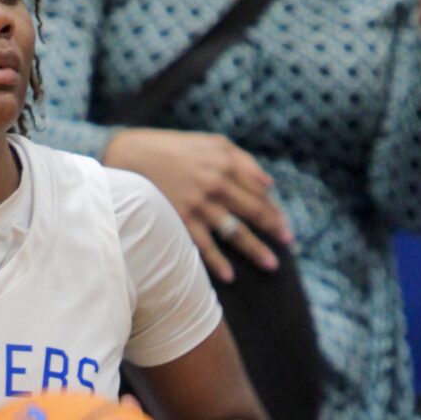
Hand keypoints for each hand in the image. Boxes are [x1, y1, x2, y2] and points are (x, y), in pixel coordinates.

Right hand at [105, 129, 291, 282]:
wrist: (131, 156)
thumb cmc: (174, 149)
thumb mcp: (210, 143)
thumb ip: (241, 159)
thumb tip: (269, 183)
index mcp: (225, 162)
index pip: (259, 190)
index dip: (273, 209)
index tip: (283, 225)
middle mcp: (216, 183)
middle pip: (253, 211)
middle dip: (274, 228)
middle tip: (289, 244)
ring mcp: (198, 203)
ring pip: (235, 231)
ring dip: (255, 250)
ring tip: (271, 265)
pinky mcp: (180, 219)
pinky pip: (204, 245)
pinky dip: (217, 262)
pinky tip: (230, 276)